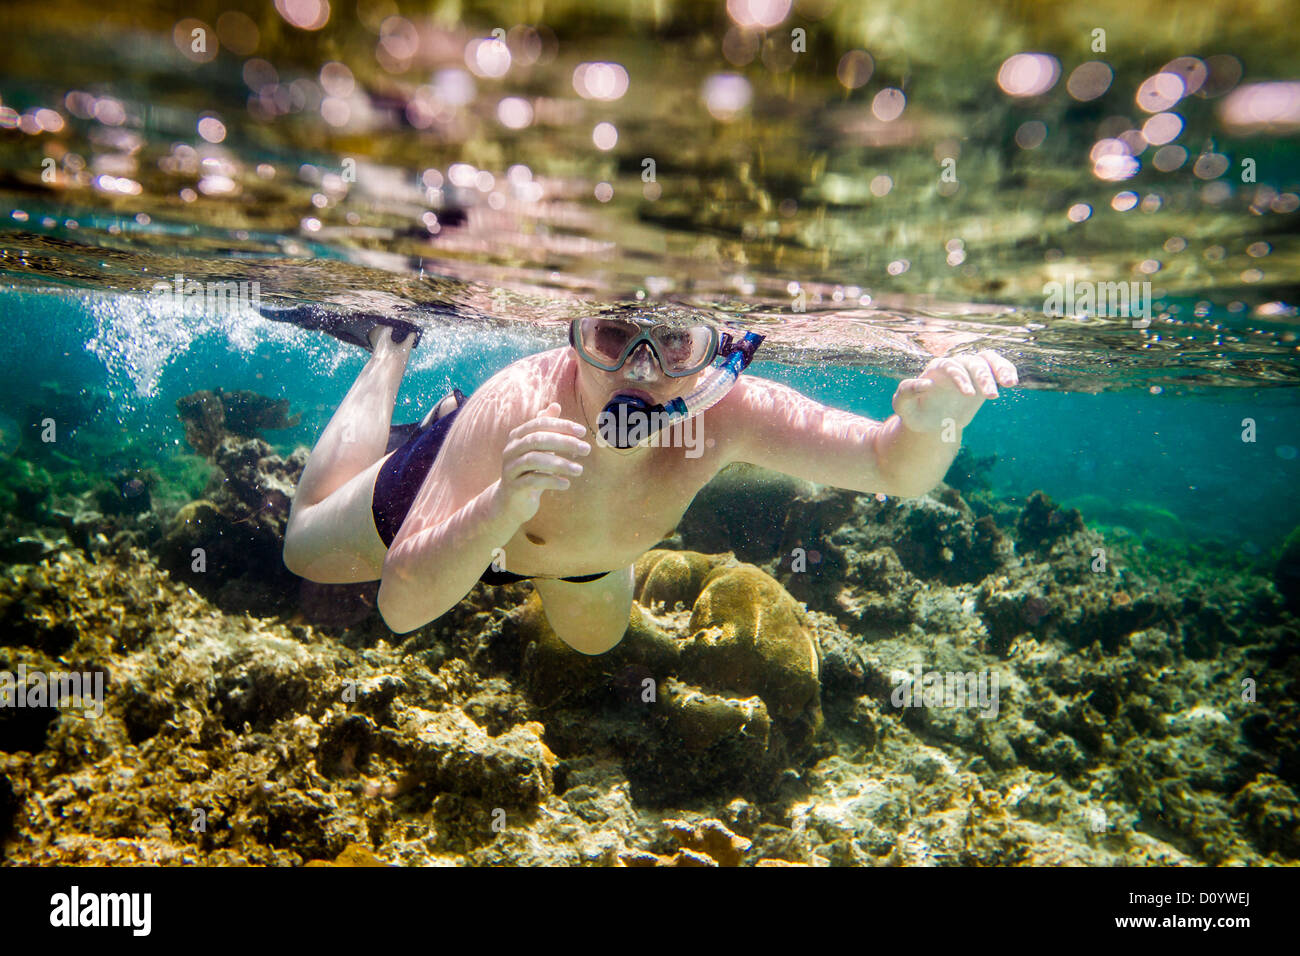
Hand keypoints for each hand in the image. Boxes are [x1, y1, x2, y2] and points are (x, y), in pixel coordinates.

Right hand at [494, 402, 589, 522]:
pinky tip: (566, 484)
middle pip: (538, 440)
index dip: (562, 426)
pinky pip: (533, 481)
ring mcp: (510, 468)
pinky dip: (552, 481)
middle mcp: (510, 449)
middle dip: (564, 443)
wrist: (510, 501)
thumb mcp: (538, 449)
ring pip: (535, 460)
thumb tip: (555, 405)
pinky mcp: (513, 487)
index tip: (582, 432)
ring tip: (579, 470)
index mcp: (516, 436)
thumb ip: (544, 427)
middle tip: (586, 449)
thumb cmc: (529, 470)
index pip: (540, 424)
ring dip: (561, 464)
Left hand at [892, 350, 1017, 432]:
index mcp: (935, 369)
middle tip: (991, 396)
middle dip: (983, 377)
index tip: (968, 394)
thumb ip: (906, 393)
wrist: (931, 422)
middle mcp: (955, 366)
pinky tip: (1012, 381)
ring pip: (987, 360)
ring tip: (1009, 384)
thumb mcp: (903, 407)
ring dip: (999, 369)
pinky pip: (997, 367)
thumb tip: (926, 384)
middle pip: (972, 362)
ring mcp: (970, 371)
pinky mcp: (982, 379)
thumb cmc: (916, 412)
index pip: (950, 366)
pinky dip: (1006, 369)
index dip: (960, 377)